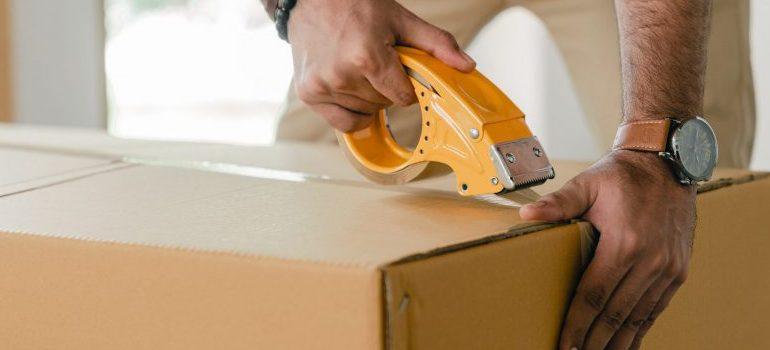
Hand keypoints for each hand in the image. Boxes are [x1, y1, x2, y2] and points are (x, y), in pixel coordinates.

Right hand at [287, 0, 474, 131]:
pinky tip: (349, 89)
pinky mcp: (309, 94)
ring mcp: (322, 86)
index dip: (406, 85)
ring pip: (365, 113)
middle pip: (384, 105)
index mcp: (367, 56)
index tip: (398, 69)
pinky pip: (343, 123)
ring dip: (368, 97)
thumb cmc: (354, 5)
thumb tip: (466, 66)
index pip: (404, 97)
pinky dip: (351, 112)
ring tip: (358, 68)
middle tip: (375, 61)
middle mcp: (342, 75)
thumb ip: (437, 44)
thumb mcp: (401, 19)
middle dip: (386, 88)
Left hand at [520, 150, 695, 349]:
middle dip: (594, 341)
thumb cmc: (622, 174)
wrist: (667, 162)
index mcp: (624, 242)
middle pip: (616, 313)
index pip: (594, 295)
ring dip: (618, 342)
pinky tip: (627, 343)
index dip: (577, 324)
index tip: (564, 344)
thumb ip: (559, 203)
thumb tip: (527, 214)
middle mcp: (650, 260)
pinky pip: (656, 308)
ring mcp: (667, 268)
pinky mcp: (678, 270)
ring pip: (638, 316)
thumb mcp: (588, 183)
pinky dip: (641, 329)